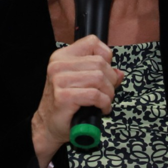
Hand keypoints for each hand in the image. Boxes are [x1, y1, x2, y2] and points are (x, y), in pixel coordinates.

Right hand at [31, 35, 124, 167]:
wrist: (48, 125)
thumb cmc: (65, 104)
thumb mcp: (81, 83)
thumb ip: (100, 74)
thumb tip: (119, 73)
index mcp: (62, 57)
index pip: (92, 42)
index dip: (105, 56)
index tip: (105, 72)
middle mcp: (58, 65)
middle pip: (100, 63)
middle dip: (111, 80)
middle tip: (108, 93)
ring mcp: (59, 81)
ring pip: (99, 78)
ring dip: (109, 93)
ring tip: (105, 102)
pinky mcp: (64, 97)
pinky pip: (95, 95)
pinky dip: (104, 103)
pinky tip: (102, 109)